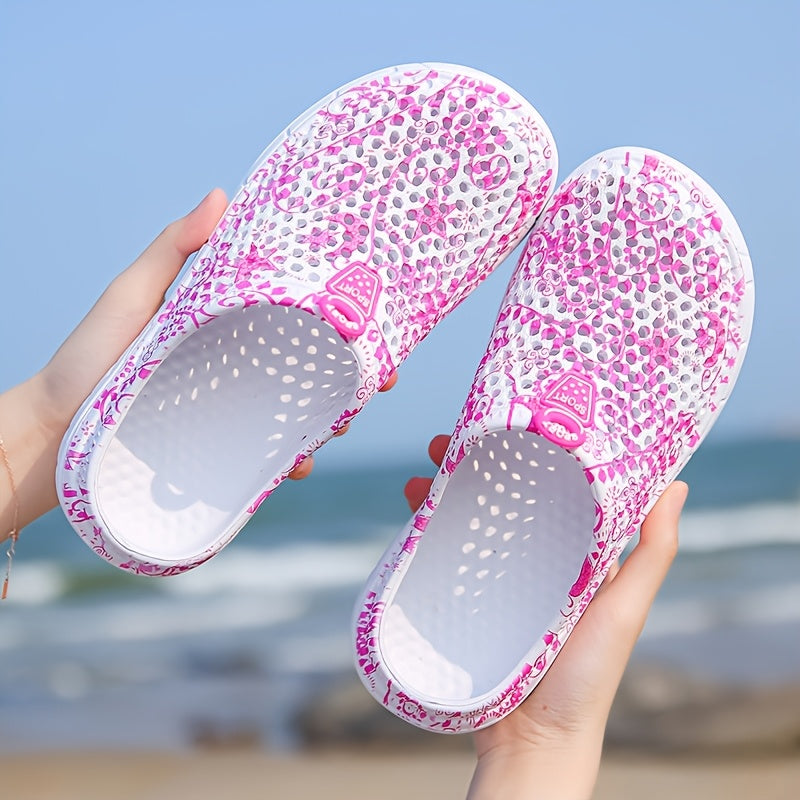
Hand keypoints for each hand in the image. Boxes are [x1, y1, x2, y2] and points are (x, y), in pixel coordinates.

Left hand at [1, 191, 395, 535]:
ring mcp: (234, 417)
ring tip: (338, 423)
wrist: (55, 428)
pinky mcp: (222, 454)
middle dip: (352, 379)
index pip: (297, 326)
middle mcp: (239, 375)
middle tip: (375, 381)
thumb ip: (175, 248)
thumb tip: (222, 194)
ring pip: (300, 418)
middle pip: (311, 375)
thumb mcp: (134, 294)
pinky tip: (295, 463)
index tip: (374, 324)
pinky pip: (268, 460)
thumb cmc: (90, 354)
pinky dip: (291, 461)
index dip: (341, 326)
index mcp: (231, 333)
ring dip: (330, 421)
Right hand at [405, 434, 685, 799]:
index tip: (509, 424)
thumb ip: (651, 552)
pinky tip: (411, 512)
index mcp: (574, 555)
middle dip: (473, 466)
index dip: (530, 454)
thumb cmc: (589, 677)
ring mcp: (498, 581)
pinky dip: (427, 530)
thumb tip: (676, 482)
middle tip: (446, 442)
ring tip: (420, 475)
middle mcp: (535, 561)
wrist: (534, 741)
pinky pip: (445, 557)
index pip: (551, 490)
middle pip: (501, 499)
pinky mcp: (468, 601)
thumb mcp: (625, 609)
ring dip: (442, 493)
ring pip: (467, 521)